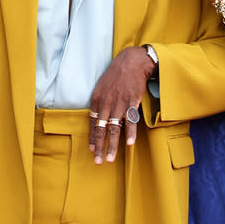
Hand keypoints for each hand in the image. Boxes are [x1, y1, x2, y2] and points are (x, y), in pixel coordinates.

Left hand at [88, 46, 153, 163]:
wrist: (132, 61)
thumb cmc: (117, 74)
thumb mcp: (102, 86)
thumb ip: (100, 102)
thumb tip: (99, 117)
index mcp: (96, 100)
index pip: (92, 123)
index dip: (92, 138)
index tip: (92, 150)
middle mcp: (106, 103)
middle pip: (101, 129)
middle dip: (99, 147)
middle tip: (98, 161)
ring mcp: (119, 103)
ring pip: (114, 129)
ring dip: (112, 146)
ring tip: (110, 159)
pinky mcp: (131, 102)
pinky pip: (130, 121)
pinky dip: (130, 133)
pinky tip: (129, 144)